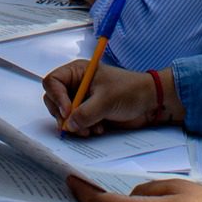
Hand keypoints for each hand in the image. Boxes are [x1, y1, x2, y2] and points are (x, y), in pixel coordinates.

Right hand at [43, 61, 173, 134]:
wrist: (149, 103)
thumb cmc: (130, 91)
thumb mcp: (106, 100)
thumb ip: (85, 113)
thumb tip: (69, 125)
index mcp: (77, 72)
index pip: (52, 82)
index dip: (56, 98)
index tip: (68, 112)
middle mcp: (76, 85)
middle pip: (54, 100)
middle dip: (64, 116)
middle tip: (74, 126)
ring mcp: (82, 100)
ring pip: (65, 116)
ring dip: (76, 125)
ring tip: (92, 129)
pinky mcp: (89, 113)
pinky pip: (76, 124)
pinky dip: (84, 129)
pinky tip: (99, 129)